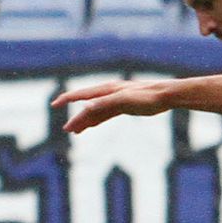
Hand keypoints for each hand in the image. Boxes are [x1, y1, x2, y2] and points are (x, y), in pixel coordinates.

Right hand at [53, 80, 167, 133]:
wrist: (166, 95)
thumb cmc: (148, 97)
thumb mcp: (125, 101)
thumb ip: (105, 103)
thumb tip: (85, 107)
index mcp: (107, 90)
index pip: (81, 94)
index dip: (67, 99)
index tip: (54, 105)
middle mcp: (109, 94)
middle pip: (87, 107)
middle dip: (77, 118)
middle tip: (67, 130)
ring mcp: (116, 100)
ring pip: (95, 111)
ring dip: (85, 121)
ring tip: (75, 132)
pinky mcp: (123, 106)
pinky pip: (105, 114)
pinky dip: (96, 120)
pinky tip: (91, 125)